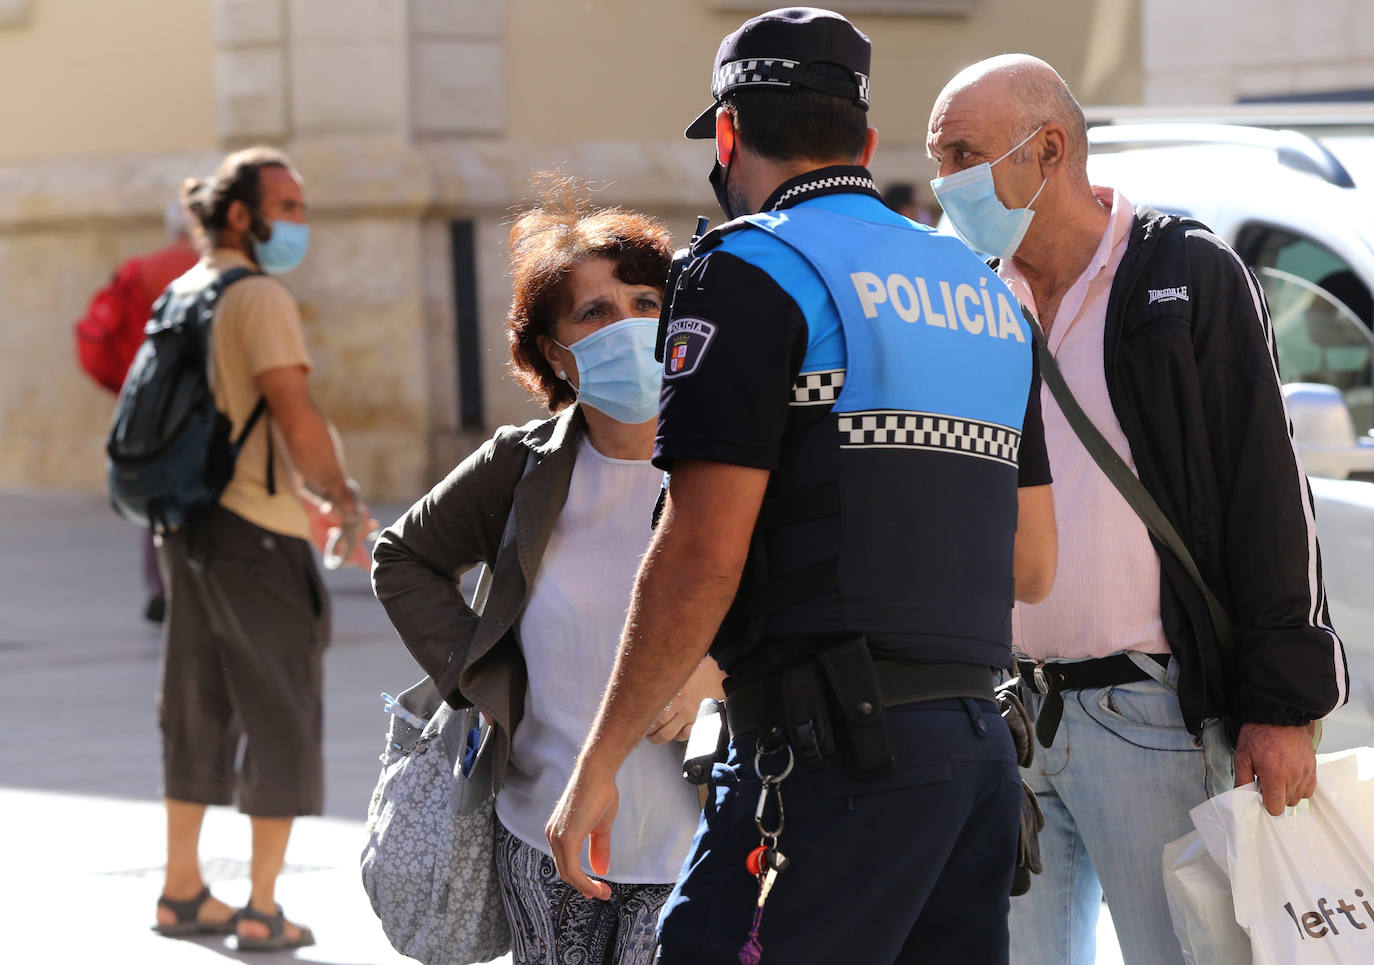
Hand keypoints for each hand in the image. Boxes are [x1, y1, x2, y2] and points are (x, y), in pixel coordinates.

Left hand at [546, 763, 618, 899]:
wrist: (598, 774)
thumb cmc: (600, 793)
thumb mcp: (601, 827)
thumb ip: (598, 848)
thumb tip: (601, 870)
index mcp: (558, 832)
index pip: (565, 862)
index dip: (580, 878)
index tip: (595, 888)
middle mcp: (553, 835)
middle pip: (565, 870)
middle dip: (584, 886)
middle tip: (601, 893)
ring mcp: (557, 837)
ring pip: (567, 873)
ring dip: (586, 887)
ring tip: (603, 893)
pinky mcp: (565, 838)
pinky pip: (572, 869)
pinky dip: (585, 882)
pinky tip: (597, 886)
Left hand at [647, 656, 726, 743]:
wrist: (719, 670)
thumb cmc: (698, 668)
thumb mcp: (677, 673)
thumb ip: (663, 684)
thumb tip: (646, 691)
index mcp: (671, 690)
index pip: (650, 712)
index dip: (642, 720)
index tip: (639, 720)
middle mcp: (680, 704)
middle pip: (657, 726)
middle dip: (649, 732)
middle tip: (646, 731)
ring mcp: (690, 714)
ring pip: (668, 734)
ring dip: (659, 737)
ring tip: (657, 735)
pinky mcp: (700, 719)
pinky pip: (684, 735)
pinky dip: (678, 736)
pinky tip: (675, 731)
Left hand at [1234, 722, 1316, 815]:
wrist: (1278, 716)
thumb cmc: (1259, 734)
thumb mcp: (1242, 756)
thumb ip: (1242, 780)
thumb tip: (1241, 797)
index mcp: (1275, 776)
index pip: (1275, 808)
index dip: (1266, 804)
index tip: (1261, 794)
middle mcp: (1294, 776)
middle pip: (1287, 803)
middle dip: (1276, 797)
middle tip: (1267, 781)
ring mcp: (1306, 772)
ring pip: (1299, 797)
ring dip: (1288, 792)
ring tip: (1278, 777)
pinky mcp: (1313, 767)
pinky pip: (1309, 788)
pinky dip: (1300, 787)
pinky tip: (1289, 777)